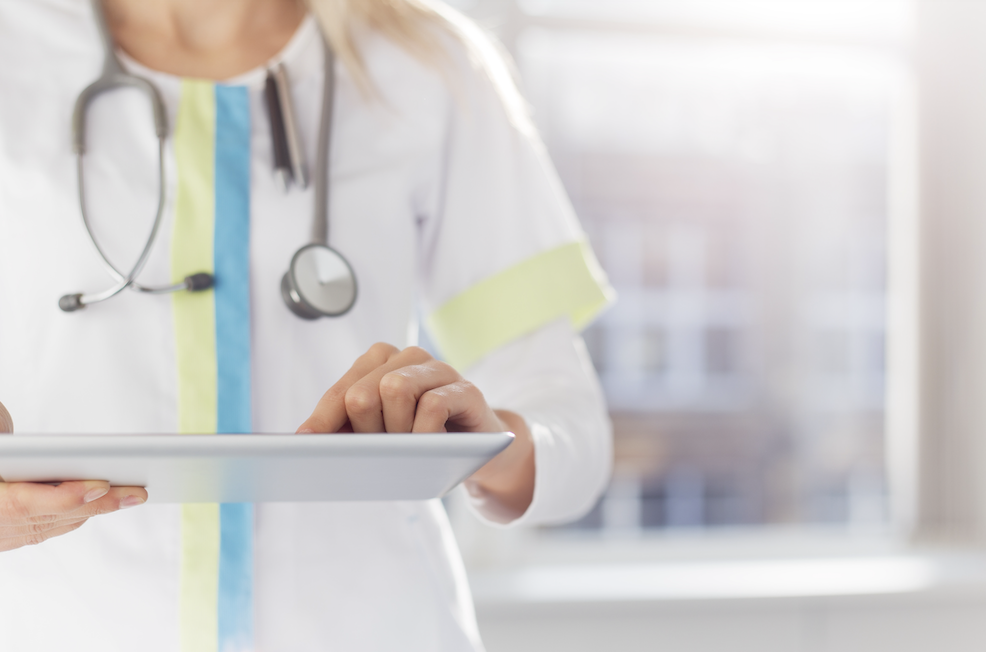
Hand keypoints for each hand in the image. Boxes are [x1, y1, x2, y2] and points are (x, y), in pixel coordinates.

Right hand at [0, 399, 147, 551]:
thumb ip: (0, 427)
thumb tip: (25, 428)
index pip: (23, 506)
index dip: (65, 496)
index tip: (100, 484)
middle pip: (48, 518)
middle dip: (96, 504)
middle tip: (137, 492)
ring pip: (51, 525)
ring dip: (92, 511)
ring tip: (131, 495)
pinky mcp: (4, 536)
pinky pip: (45, 528)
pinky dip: (74, 513)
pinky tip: (102, 499)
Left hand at [298, 344, 534, 518]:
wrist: (479, 451)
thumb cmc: (422, 441)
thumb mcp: (382, 437)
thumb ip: (350, 432)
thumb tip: (307, 441)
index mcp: (380, 363)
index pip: (342, 391)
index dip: (322, 420)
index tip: (304, 443)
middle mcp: (408, 358)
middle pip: (363, 392)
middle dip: (365, 432)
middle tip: (381, 453)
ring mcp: (439, 369)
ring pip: (395, 390)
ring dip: (397, 431)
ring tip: (410, 448)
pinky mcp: (467, 388)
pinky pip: (433, 405)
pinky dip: (425, 433)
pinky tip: (430, 447)